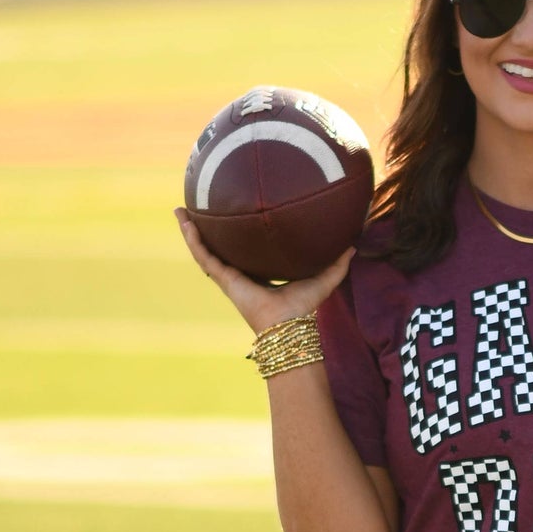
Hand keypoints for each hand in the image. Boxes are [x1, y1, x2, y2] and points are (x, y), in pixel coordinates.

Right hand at [173, 208, 354, 335]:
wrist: (289, 323)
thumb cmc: (304, 307)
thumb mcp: (323, 278)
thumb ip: (337, 262)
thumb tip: (353, 244)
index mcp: (259, 273)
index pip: (245, 250)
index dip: (238, 235)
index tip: (232, 216)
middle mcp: (240, 274)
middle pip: (219, 247)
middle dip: (207, 230)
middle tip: (196, 208)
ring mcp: (228, 276)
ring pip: (204, 249)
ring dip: (190, 230)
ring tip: (179, 210)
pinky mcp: (223, 278)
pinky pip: (203, 255)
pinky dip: (193, 239)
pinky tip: (185, 221)